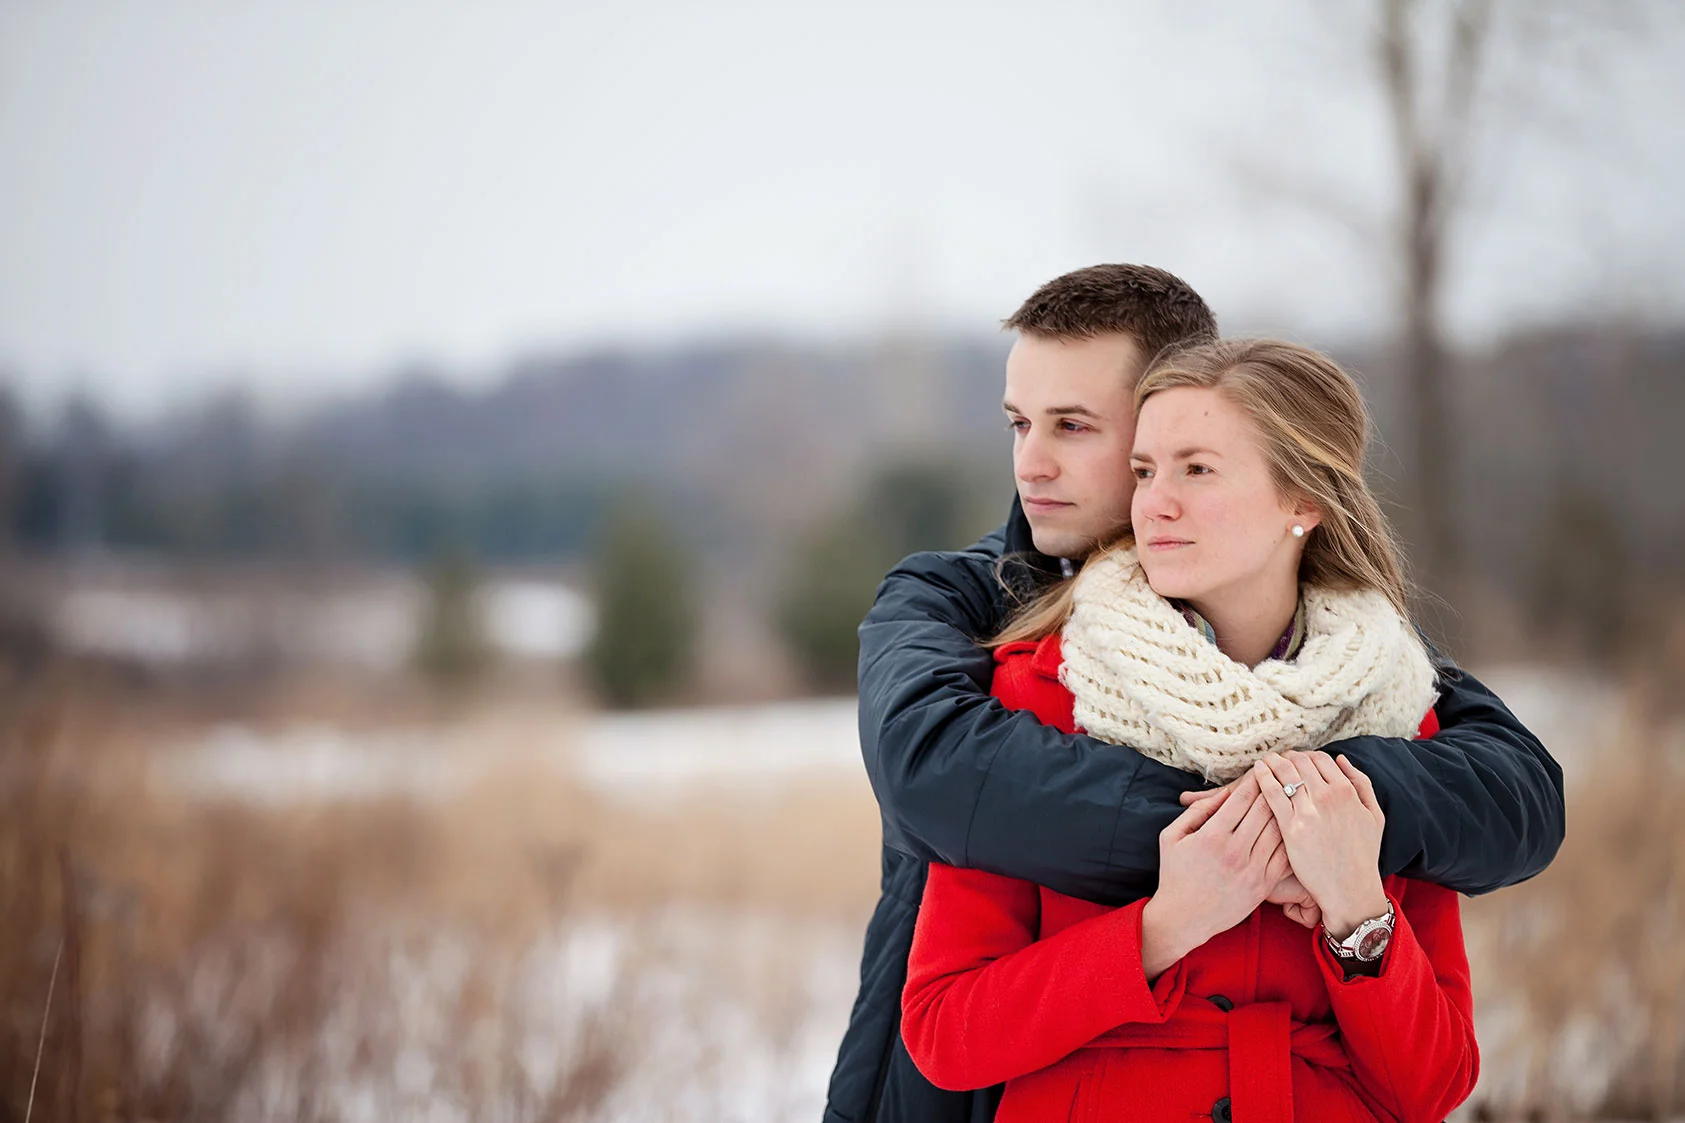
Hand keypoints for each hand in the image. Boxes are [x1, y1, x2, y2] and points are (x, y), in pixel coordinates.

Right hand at [1142, 769, 1292, 977]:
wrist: (1184, 918)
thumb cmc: (1174, 874)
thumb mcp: (1172, 837)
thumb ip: (1196, 812)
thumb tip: (1223, 794)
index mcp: (1212, 836)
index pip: (1240, 799)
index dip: (1253, 780)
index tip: (1260, 769)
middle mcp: (1235, 851)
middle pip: (1263, 810)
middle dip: (1273, 789)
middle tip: (1281, 776)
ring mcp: (1252, 870)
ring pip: (1278, 831)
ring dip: (1285, 811)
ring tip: (1290, 797)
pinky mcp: (1263, 886)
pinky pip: (1284, 856)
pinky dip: (1290, 839)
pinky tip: (1292, 828)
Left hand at [1253, 751, 1388, 938]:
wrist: (1350, 889)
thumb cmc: (1363, 854)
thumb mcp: (1374, 815)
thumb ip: (1361, 783)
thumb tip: (1341, 759)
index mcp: (1346, 791)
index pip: (1319, 759)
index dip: (1305, 756)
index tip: (1296, 760)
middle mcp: (1327, 796)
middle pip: (1299, 762)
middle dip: (1286, 757)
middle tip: (1277, 760)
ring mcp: (1308, 811)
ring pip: (1284, 773)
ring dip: (1272, 762)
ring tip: (1264, 762)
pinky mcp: (1290, 827)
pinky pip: (1271, 793)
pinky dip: (1262, 778)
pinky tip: (1257, 773)